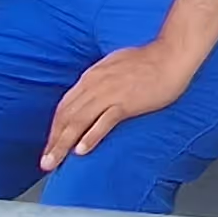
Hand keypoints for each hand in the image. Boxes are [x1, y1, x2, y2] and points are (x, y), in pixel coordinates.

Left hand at [42, 37, 198, 167]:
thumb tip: (91, 94)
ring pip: (78, 121)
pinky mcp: (126, 102)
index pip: (65, 106)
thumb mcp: (114, 65)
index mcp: (92, 76)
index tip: (50, 144)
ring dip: (63, 143)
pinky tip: (81, 150)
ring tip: (53, 162)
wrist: (172, 54)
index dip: (54, 128)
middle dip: (53, 141)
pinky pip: (104, 121)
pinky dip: (90, 136)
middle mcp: (95, 84)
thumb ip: (100, 80)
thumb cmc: (149, 60)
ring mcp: (110, 93)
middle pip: (66, 116)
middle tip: (44, 162)